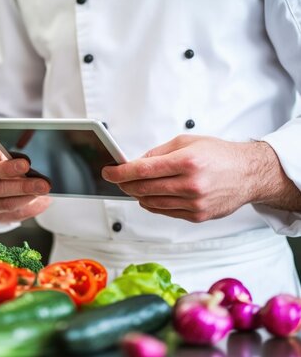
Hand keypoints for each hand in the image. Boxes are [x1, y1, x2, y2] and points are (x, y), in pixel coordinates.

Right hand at [0, 136, 50, 222]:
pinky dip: (29, 209)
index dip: (6, 168)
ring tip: (44, 190)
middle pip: (0, 189)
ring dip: (28, 197)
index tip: (25, 163)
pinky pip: (14, 216)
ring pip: (7, 204)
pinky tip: (42, 202)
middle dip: (24, 186)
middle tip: (43, 182)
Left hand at [102, 135, 262, 221]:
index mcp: (187, 162)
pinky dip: (152, 204)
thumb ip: (158, 153)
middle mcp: (190, 184)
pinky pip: (165, 212)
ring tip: (133, 187)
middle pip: (143, 188)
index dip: (120, 172)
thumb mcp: (188, 142)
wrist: (249, 174)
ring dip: (137, 195)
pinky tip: (150, 196)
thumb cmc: (220, 155)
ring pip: (151, 203)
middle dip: (124, 184)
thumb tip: (135, 163)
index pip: (142, 170)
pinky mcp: (197, 216)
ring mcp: (194, 203)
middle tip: (117, 179)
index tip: (108, 171)